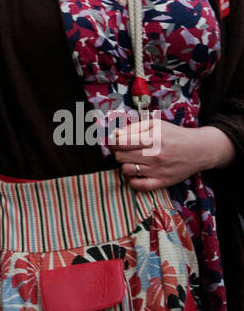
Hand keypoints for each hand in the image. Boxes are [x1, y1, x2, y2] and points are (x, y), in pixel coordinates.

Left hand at [109, 119, 234, 190]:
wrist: (199, 150)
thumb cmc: (174, 135)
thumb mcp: (155, 124)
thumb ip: (134, 127)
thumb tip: (115, 134)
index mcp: (153, 138)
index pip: (121, 142)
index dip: (112, 142)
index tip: (111, 141)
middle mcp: (155, 155)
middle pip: (121, 157)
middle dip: (118, 153)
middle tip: (124, 150)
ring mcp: (158, 170)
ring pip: (126, 171)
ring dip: (124, 165)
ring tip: (131, 161)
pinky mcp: (163, 182)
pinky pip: (138, 186)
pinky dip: (132, 181)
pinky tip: (135, 173)